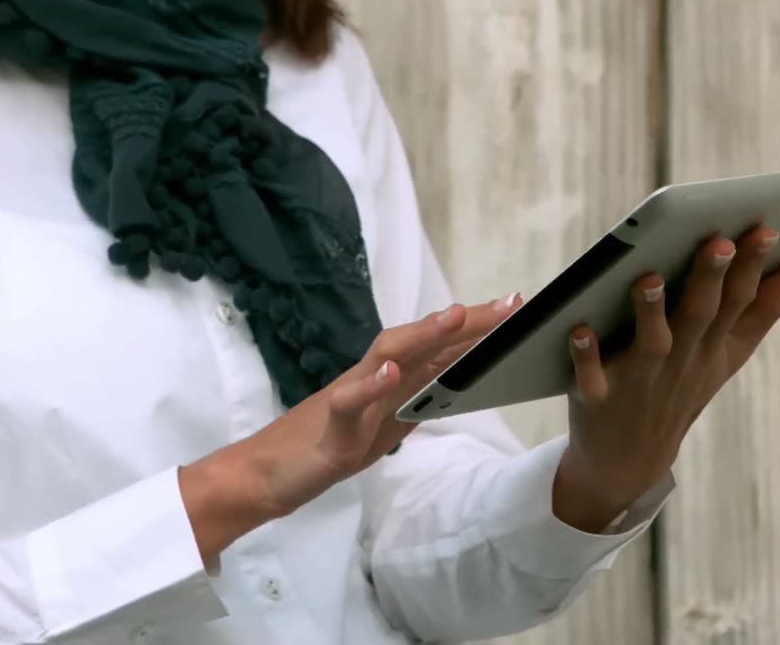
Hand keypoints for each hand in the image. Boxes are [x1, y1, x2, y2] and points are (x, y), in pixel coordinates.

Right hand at [178, 294, 519, 565]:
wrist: (266, 475)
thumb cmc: (329, 444)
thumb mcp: (388, 424)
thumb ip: (420, 401)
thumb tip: (463, 383)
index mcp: (389, 380)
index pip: (438, 347)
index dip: (476, 327)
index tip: (514, 306)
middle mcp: (373, 378)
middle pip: (422, 341)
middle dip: (466, 322)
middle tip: (509, 304)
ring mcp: (349, 399)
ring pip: (388, 357)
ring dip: (422, 335)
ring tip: (456, 316)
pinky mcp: (330, 428)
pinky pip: (348, 403)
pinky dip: (370, 386)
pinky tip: (392, 373)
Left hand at [554, 227, 779, 531]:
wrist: (628, 460)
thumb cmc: (679, 389)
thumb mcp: (727, 356)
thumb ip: (764, 311)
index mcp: (713, 347)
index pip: (738, 302)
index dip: (753, 268)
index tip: (765, 231)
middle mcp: (681, 361)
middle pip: (699, 316)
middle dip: (711, 279)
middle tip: (719, 242)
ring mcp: (639, 381)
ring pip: (649, 345)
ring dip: (650, 312)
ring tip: (650, 277)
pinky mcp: (597, 398)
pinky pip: (590, 377)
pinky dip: (585, 356)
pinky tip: (578, 329)